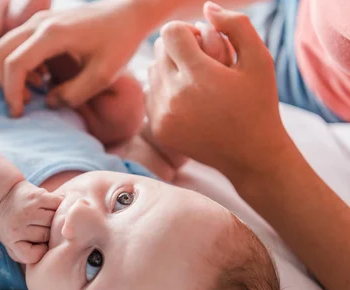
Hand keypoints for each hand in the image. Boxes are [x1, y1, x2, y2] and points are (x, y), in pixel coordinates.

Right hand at [0, 0, 156, 116]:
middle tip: (23, 104)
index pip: (15, 63)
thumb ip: (75, 94)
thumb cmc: (120, 41)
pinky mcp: (41, 24)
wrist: (128, 13)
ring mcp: (38, 21)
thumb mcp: (103, 75)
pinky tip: (41, 78)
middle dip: (5, 83)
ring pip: (3, 47)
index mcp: (52, 34)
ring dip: (10, 73)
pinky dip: (19, 65)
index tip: (19, 113)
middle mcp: (39, 23)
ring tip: (35, 91)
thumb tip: (49, 103)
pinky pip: (15, 44)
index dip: (12, 92)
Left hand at [0, 180, 62, 263]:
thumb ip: (26, 255)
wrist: (1, 196)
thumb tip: (47, 258)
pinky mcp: (37, 197)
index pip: (36, 254)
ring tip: (53, 217)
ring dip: (57, 218)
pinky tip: (54, 205)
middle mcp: (18, 226)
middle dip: (51, 233)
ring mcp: (28, 211)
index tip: (41, 244)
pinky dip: (60, 204)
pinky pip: (58, 203)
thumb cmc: (11, 225)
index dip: (43, 250)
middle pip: (48, 235)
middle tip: (49, 228)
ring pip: (55, 220)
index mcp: (12, 241)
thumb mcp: (12, 245)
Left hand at [144, 2, 289, 181]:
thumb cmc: (259, 103)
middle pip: (158, 50)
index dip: (188, 31)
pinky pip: (149, 94)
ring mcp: (163, 115)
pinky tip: (186, 97)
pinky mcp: (158, 129)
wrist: (250, 154)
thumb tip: (206, 7)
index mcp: (199, 76)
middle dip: (178, 48)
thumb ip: (236, 26)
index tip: (204, 43)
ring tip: (194, 78)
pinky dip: (163, 90)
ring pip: (151, 72)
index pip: (171, 33)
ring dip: (169, 69)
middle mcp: (174, 96)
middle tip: (200, 59)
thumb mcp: (259, 59)